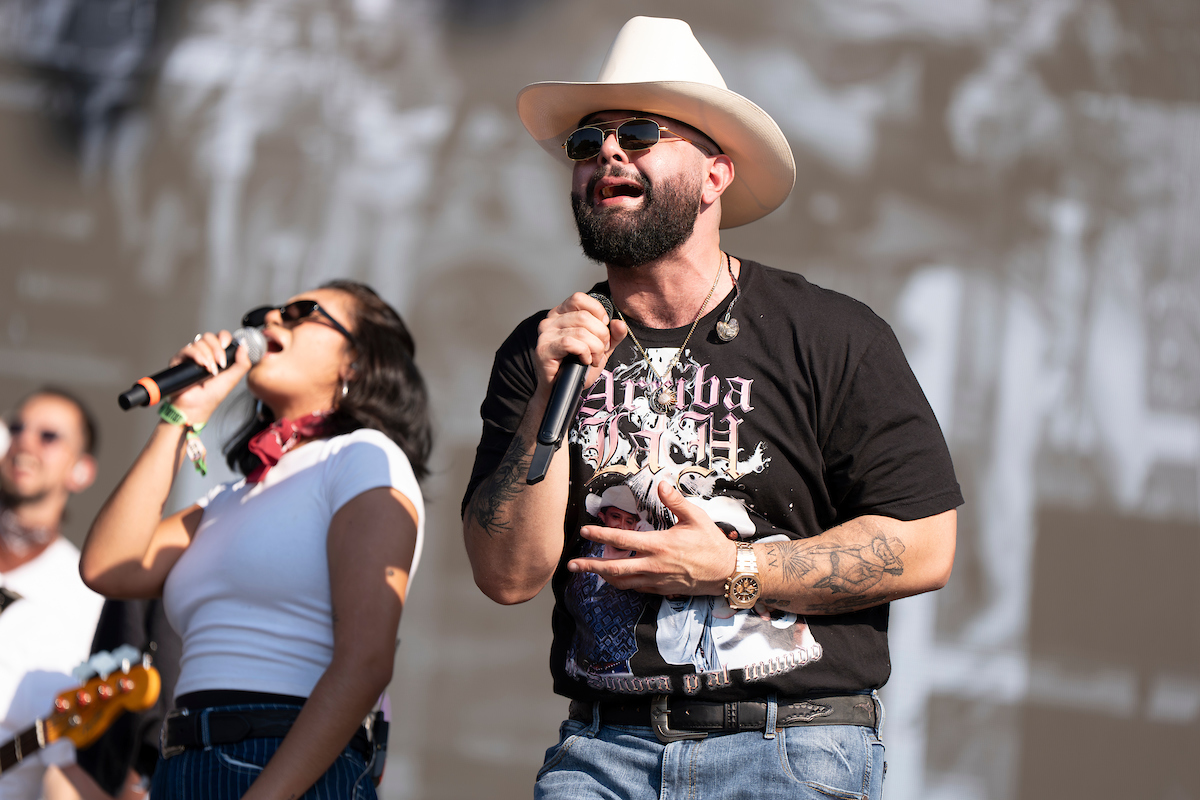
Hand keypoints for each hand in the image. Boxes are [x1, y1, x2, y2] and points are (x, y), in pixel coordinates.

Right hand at [165, 330, 250, 422]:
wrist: (197, 406)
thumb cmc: (212, 396)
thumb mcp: (233, 378)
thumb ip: (242, 362)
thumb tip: (244, 345)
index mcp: (216, 355)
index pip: (220, 337)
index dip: (224, 338)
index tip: (227, 347)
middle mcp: (203, 353)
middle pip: (209, 337)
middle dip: (217, 349)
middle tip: (220, 364)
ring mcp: (191, 356)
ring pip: (199, 342)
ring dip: (209, 357)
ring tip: (210, 371)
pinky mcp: (179, 360)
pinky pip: (187, 349)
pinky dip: (198, 356)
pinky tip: (202, 367)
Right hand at [535, 292, 627, 394]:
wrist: (563, 389)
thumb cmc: (577, 367)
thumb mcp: (601, 348)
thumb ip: (613, 335)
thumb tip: (619, 324)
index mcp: (561, 314)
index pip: (579, 299)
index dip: (597, 312)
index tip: (603, 329)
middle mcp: (550, 320)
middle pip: (584, 316)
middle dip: (601, 335)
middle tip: (601, 350)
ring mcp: (545, 334)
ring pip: (580, 331)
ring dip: (595, 348)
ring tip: (594, 358)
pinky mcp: (544, 349)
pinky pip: (570, 343)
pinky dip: (584, 353)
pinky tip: (584, 360)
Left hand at [567, 481, 736, 595]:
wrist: (726, 572)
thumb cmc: (711, 544)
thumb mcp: (695, 517)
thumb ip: (675, 501)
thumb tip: (661, 484)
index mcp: (659, 545)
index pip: (623, 540)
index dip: (601, 534)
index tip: (585, 531)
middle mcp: (654, 565)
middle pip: (614, 568)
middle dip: (591, 566)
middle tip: (572, 565)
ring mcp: (656, 580)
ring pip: (622, 582)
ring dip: (603, 576)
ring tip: (590, 571)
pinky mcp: (662, 590)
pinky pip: (636, 588)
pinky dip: (622, 583)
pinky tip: (615, 578)